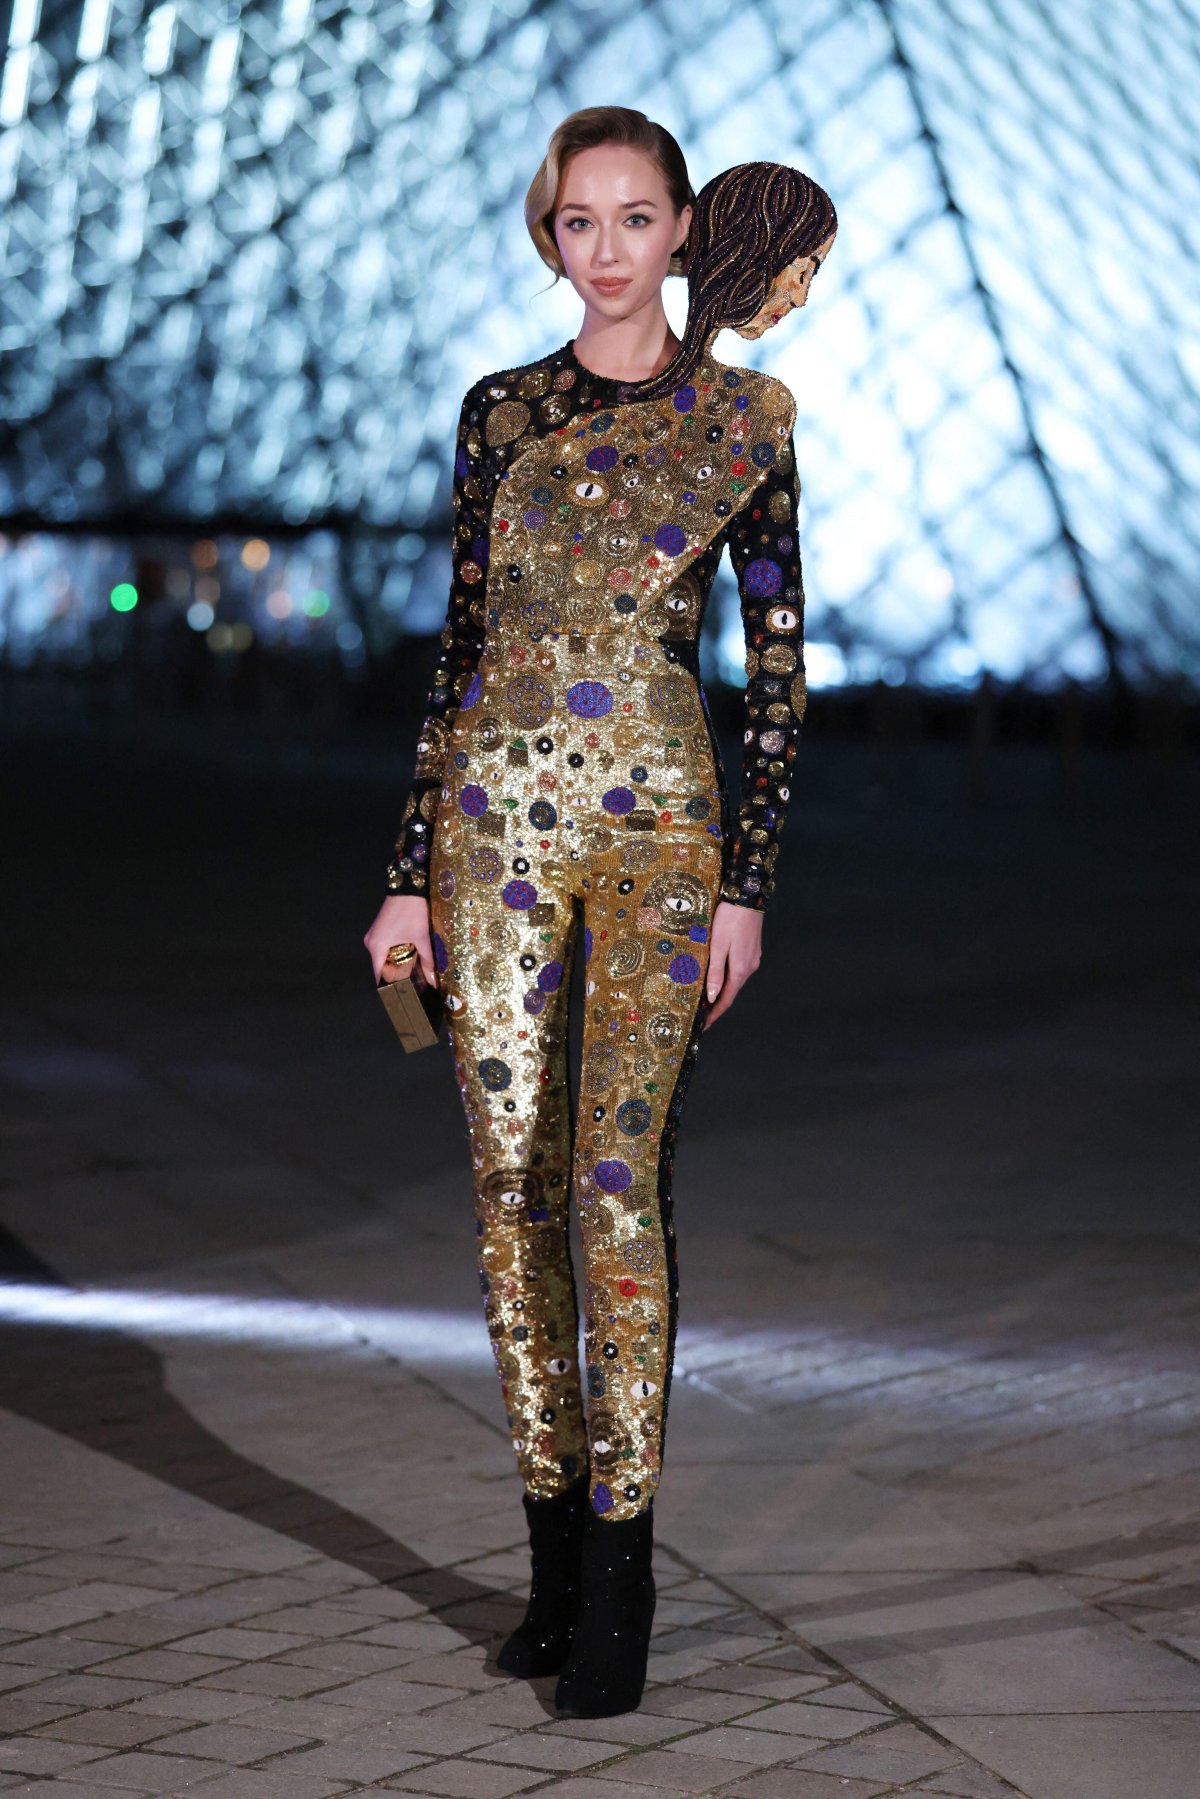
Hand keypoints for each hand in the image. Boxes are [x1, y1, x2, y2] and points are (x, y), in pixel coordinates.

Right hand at [364, 895, 436, 988]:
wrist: (408, 885)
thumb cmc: (413, 910)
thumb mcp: (421, 937)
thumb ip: (427, 961)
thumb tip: (433, 981)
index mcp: (376, 947)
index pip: (379, 976)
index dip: (390, 987)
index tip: (403, 996)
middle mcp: (371, 943)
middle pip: (382, 968)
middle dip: (396, 977)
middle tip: (413, 987)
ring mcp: (374, 935)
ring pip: (384, 958)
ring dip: (397, 965)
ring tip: (414, 975)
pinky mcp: (380, 930)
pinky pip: (385, 949)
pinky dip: (396, 955)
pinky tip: (409, 958)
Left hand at [704, 900, 762, 1027]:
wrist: (746, 897)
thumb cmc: (730, 919)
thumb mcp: (718, 946)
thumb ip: (715, 972)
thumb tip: (712, 996)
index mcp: (741, 969)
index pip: (726, 999)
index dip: (715, 1014)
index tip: (704, 1025)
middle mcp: (749, 967)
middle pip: (731, 991)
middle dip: (716, 1004)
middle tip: (700, 1014)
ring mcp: (752, 958)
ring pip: (734, 980)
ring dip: (721, 990)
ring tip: (705, 997)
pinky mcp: (751, 949)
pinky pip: (737, 969)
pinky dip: (726, 978)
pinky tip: (717, 976)